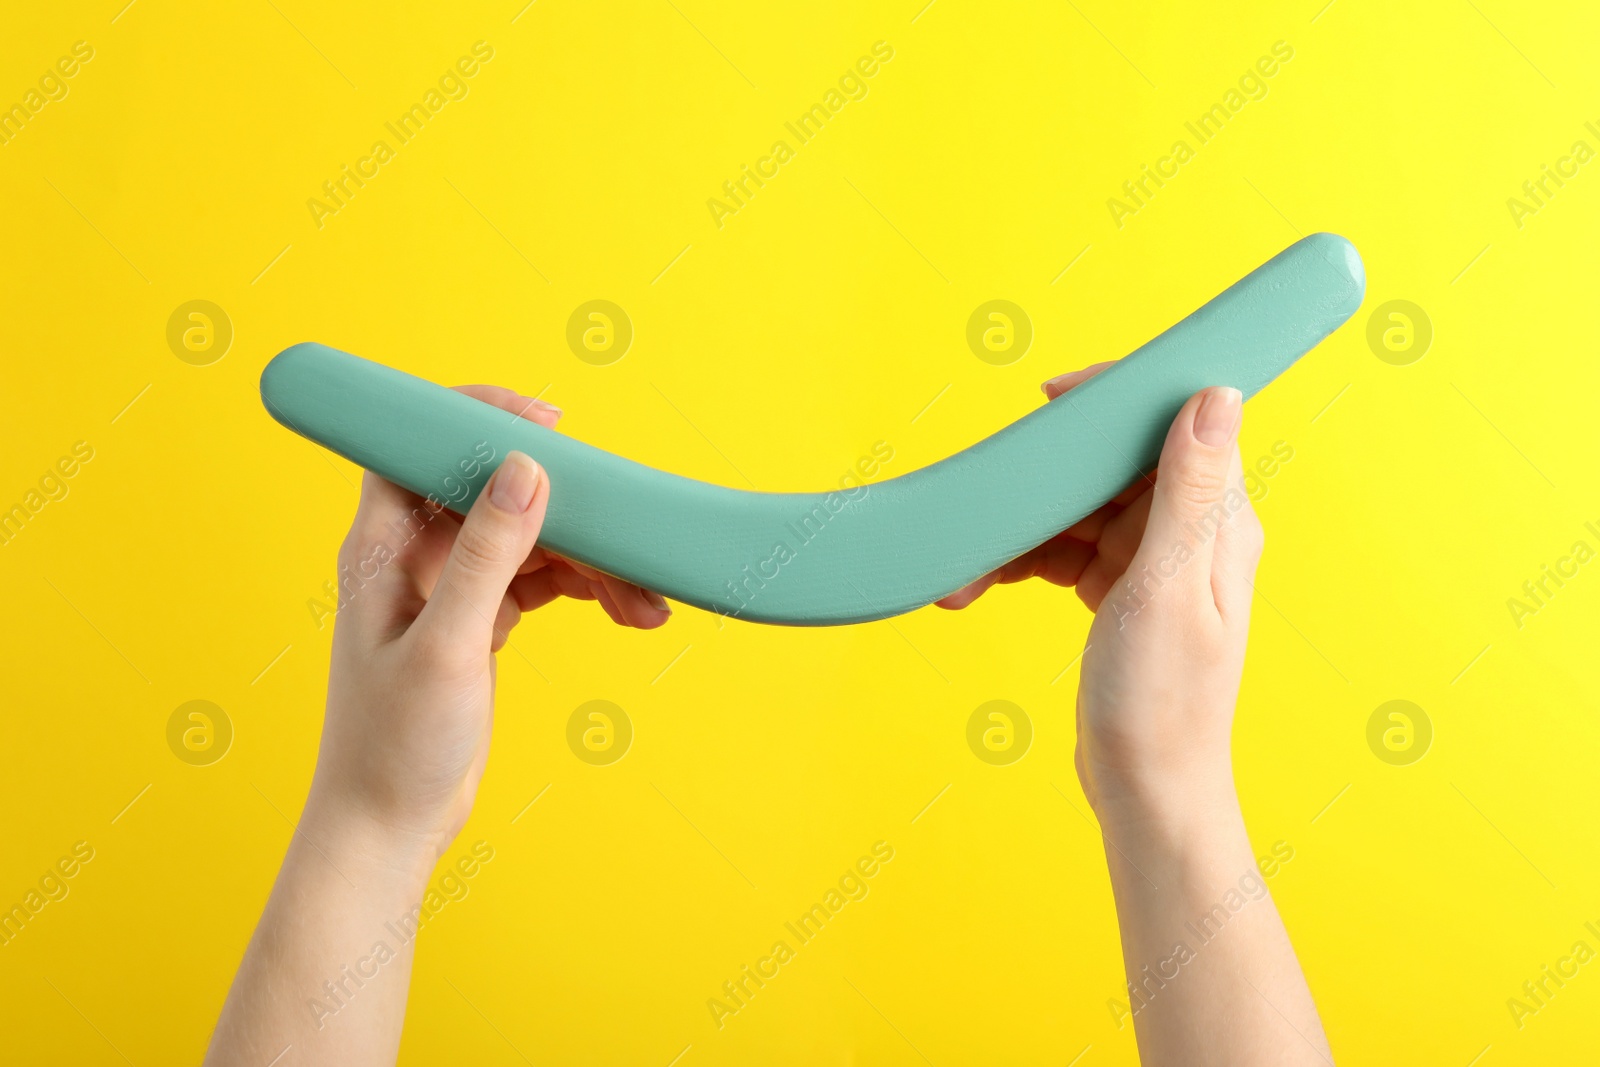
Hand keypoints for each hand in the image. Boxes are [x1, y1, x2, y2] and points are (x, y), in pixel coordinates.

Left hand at [307, 385, 669, 865]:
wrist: (389, 828)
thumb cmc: (393, 746)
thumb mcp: (448, 646)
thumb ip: (487, 555)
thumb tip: (526, 467)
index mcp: (384, 547)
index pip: (419, 445)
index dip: (477, 417)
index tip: (550, 422)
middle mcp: (416, 556)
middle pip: (498, 492)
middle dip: (569, 509)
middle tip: (627, 532)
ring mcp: (452, 588)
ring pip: (531, 539)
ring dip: (591, 559)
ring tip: (644, 601)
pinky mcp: (481, 621)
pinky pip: (543, 581)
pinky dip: (586, 590)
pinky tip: (628, 612)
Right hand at [939, 366, 1262, 825]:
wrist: (1144, 792)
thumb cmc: (1162, 703)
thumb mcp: (1167, 588)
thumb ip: (1189, 490)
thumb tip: (1215, 395)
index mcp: (1215, 521)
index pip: (1171, 422)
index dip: (1111, 402)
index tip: (1049, 403)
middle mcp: (1186, 532)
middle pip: (1108, 465)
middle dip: (1040, 482)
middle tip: (984, 504)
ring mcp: (1149, 562)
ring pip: (1075, 509)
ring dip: (1017, 530)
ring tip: (964, 571)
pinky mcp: (1118, 591)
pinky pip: (1062, 550)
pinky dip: (1019, 561)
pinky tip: (975, 586)